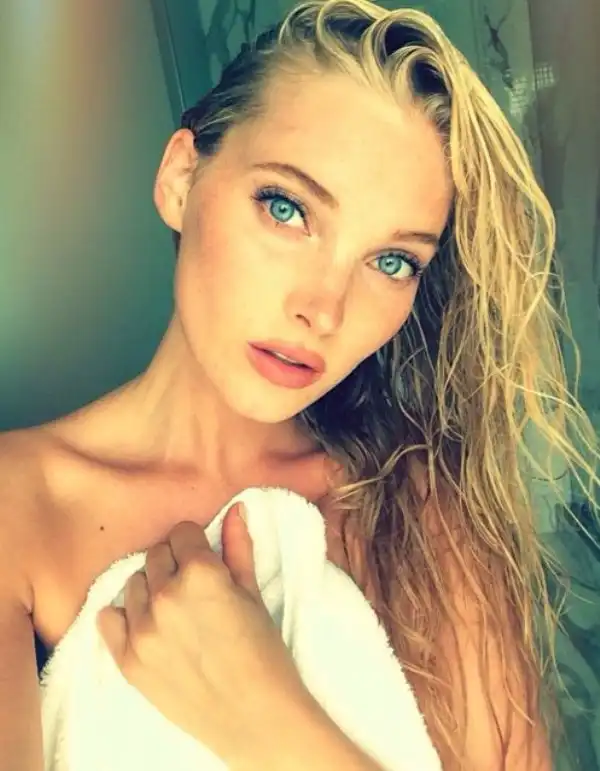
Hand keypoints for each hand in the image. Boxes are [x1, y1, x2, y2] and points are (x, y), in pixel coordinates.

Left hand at [96, 503, 315, 765]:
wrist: (256, 717)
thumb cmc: (264, 653)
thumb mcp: (253, 594)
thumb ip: (238, 547)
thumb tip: (235, 509)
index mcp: (200, 573)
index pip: (181, 532)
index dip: (196, 543)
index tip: (204, 558)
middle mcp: (165, 595)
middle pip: (156, 555)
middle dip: (174, 564)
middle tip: (194, 588)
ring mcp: (142, 630)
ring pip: (134, 583)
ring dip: (152, 589)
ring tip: (176, 612)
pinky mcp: (128, 661)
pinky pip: (109, 618)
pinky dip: (125, 617)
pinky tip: (149, 626)